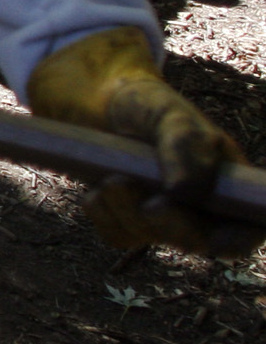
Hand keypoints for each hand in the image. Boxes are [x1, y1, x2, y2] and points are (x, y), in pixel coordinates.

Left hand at [29, 25, 261, 257]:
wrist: (102, 103)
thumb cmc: (149, 105)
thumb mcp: (171, 115)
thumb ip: (185, 146)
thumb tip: (184, 192)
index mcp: (228, 184)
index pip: (247, 228)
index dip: (237, 239)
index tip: (213, 238)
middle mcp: (201, 208)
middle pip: (195, 240)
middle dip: (167, 224)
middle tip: (142, 198)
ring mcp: (165, 218)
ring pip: (149, 236)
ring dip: (126, 211)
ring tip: (111, 178)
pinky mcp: (129, 220)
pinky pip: (117, 234)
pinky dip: (104, 212)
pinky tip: (98, 186)